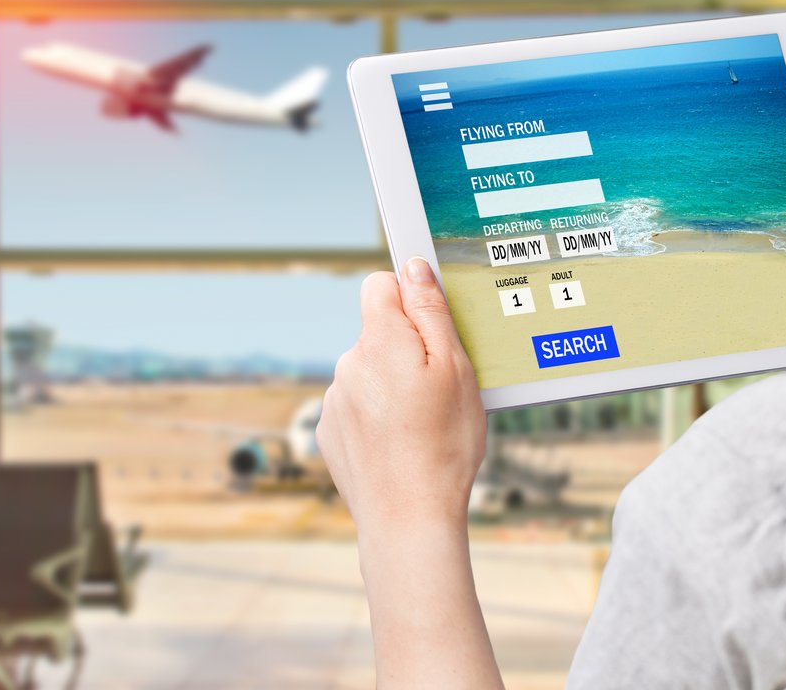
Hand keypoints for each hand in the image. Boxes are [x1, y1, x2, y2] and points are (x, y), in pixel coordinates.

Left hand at [317, 258, 486, 532]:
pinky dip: (379, 416)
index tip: (434, 326)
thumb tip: (413, 267)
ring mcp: (335, 399)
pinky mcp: (330, 431)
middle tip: (441, 388)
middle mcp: (348, 364)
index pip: (381, 285)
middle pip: (380, 333)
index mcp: (380, 341)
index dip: (411, 297)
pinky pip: (358, 406)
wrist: (409, 518)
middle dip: (409, 349)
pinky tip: (402, 442)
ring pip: (371, 372)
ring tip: (423, 423)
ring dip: (394, 385)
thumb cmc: (443, 445)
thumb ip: (431, 312)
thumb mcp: (456, 369)